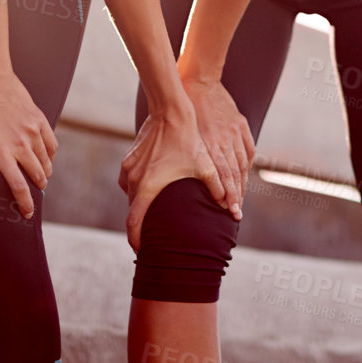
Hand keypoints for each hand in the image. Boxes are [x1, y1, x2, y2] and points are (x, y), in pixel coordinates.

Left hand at [0, 69, 55, 219]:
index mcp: (0, 153)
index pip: (19, 187)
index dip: (25, 204)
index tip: (27, 213)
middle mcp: (20, 144)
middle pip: (37, 175)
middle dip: (37, 188)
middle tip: (34, 195)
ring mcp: (32, 130)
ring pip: (47, 160)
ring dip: (45, 173)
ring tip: (41, 178)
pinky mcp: (38, 118)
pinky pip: (52, 143)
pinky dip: (51, 155)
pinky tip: (48, 158)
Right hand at [117, 103, 228, 251]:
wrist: (170, 112)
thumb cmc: (188, 140)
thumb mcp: (205, 167)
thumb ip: (218, 189)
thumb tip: (233, 208)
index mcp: (148, 187)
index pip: (134, 223)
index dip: (136, 240)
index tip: (141, 251)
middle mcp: (134, 180)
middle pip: (132, 211)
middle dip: (140, 225)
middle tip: (151, 236)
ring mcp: (128, 169)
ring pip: (130, 196)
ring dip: (139, 206)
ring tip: (152, 213)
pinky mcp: (128, 160)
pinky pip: (129, 183)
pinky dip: (137, 190)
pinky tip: (150, 189)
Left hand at [182, 76, 253, 222]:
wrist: (198, 81)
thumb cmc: (183, 109)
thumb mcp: (183, 134)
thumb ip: (187, 154)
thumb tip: (177, 178)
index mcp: (209, 142)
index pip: (223, 175)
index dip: (228, 194)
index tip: (230, 210)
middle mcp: (224, 139)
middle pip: (234, 173)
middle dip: (236, 195)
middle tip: (237, 213)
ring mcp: (234, 132)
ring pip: (242, 163)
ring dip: (242, 183)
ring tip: (240, 200)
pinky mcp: (240, 124)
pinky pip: (248, 150)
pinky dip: (246, 165)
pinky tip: (244, 176)